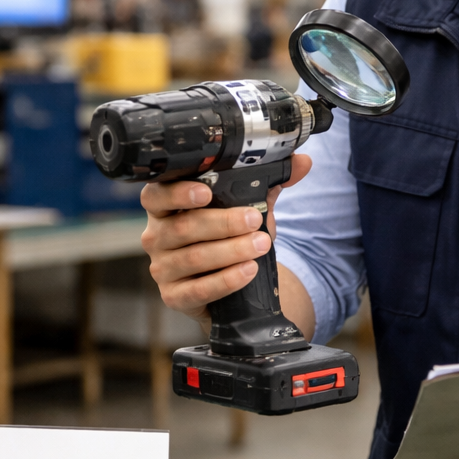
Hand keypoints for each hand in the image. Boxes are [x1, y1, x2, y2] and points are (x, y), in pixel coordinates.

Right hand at [140, 153, 312, 327]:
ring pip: (194, 258)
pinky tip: (247, 271)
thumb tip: (302, 162)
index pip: (157, 195)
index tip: (206, 192)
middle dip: (224, 223)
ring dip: (231, 251)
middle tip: (255, 219)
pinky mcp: (173, 297)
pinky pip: (198, 289)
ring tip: (261, 245)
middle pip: (184, 227)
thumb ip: (269, 184)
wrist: (228, 284)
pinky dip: (226, 280)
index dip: (178, 192)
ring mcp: (162, 269)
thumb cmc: (228, 236)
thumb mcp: (247, 207)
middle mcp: (156, 236)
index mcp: (165, 207)